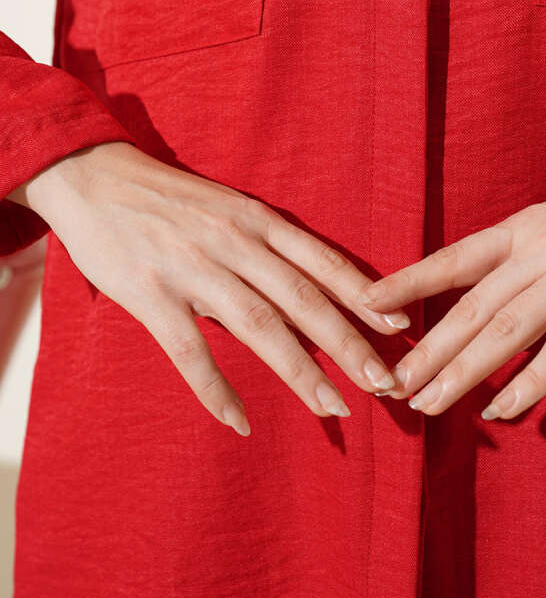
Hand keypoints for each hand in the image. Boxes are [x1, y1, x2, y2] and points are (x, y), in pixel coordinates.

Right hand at [7, 141, 409, 432]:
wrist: (93, 176)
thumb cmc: (167, 198)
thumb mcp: (226, 208)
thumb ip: (264, 246)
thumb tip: (308, 296)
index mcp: (256, 218)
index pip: (321, 260)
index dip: (363, 295)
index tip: (400, 326)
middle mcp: (233, 241)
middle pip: (303, 298)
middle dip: (348, 344)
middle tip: (385, 384)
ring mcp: (193, 268)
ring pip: (259, 327)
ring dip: (300, 372)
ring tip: (334, 409)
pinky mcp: (151, 295)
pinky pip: (190, 353)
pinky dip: (217, 391)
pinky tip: (240, 422)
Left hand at [356, 127, 545, 421]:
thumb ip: (529, 257)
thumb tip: (491, 298)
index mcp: (525, 227)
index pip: (454, 258)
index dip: (407, 282)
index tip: (364, 304)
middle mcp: (542, 247)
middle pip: (472, 305)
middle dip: (428, 349)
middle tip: (392, 385)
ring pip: (506, 330)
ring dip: (463, 372)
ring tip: (428, 404)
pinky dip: (531, 382)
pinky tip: (504, 408)